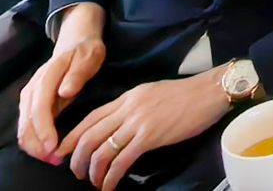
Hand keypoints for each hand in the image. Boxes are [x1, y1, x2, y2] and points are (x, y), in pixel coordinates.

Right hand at [19, 4, 105, 162]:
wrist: (75, 41)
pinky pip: (27, 125)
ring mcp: (29, 96)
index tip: (52, 146)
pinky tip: (45, 151)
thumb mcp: (90, 57)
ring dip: (34, 145)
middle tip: (54, 160)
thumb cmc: (85, 50)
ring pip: (23, 126)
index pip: (39, 107)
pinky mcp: (31, 103)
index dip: (43, 129)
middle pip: (27, 121)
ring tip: (51, 159)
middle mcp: (33, 88)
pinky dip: (33, 140)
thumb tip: (64, 92)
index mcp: (46, 76)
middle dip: (38, 144)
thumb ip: (78, 74)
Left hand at [58, 72, 226, 190]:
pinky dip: (111, 176)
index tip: (62, 152)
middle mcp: (128, 109)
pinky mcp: (150, 136)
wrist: (210, 92)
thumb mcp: (152, 93)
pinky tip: (110, 185)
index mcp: (127, 97)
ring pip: (102, 150)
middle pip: (90, 136)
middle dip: (77, 159)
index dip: (72, 137)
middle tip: (76, 173)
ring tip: (94, 182)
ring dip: (93, 171)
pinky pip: (122, 160)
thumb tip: (118, 126)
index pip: (90, 118)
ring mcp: (138, 122)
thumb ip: (132, 107)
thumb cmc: (186, 94)